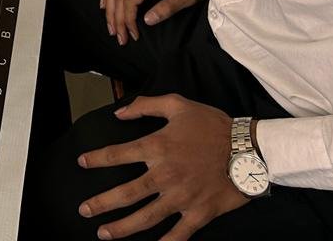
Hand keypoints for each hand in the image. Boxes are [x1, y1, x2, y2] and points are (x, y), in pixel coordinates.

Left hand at [78, 95, 247, 239]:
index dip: (96, 159)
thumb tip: (119, 112)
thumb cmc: (213, 125)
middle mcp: (165, 175)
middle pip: (126, 193)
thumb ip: (146, 105)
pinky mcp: (199, 213)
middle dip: (101, 204)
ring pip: (145, 218)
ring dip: (122, 228)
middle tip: (84, 210)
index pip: (117, 154)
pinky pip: (178, 235)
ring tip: (104, 234)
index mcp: (157, 147)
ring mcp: (181, 197)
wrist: (250, 149)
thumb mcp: (178, 105)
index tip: (81, 163)